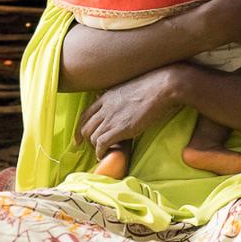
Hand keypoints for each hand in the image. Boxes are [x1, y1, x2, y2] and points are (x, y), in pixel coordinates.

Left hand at [76, 64, 192, 157]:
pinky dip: (100, 152)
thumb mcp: (127, 87)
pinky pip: (101, 144)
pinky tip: (105, 155)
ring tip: (103, 152)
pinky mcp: (121, 128)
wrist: (162, 87)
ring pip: (92, 137)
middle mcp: (105, 108)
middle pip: (85, 128)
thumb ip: (115, 96)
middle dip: (86, 140)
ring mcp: (111, 118)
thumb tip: (106, 98)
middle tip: (92, 148)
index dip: (79, 129)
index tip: (78, 139)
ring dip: (95, 148)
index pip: (84, 115)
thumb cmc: (151, 86)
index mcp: (106, 97)